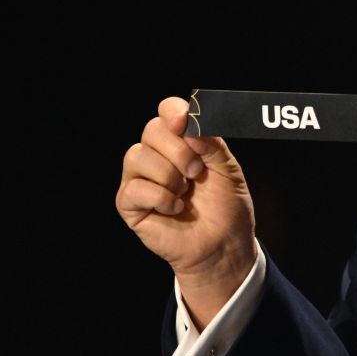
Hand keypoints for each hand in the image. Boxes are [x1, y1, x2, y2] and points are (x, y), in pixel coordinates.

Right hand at [116, 96, 256, 325]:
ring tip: (185, 194)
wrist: (224, 244)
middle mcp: (156, 155)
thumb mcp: (227, 168)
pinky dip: (161, 198)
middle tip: (197, 173)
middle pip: (152, 130)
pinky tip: (175, 209)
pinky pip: (135, 188)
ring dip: (170, 177)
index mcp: (180, 142)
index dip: (173, 112)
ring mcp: (139, 178)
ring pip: (138, 155)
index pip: (166, 111)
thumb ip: (210, 142)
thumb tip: (188, 123)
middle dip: (180, 151)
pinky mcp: (129, 203)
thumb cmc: (225, 206)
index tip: (185, 123)